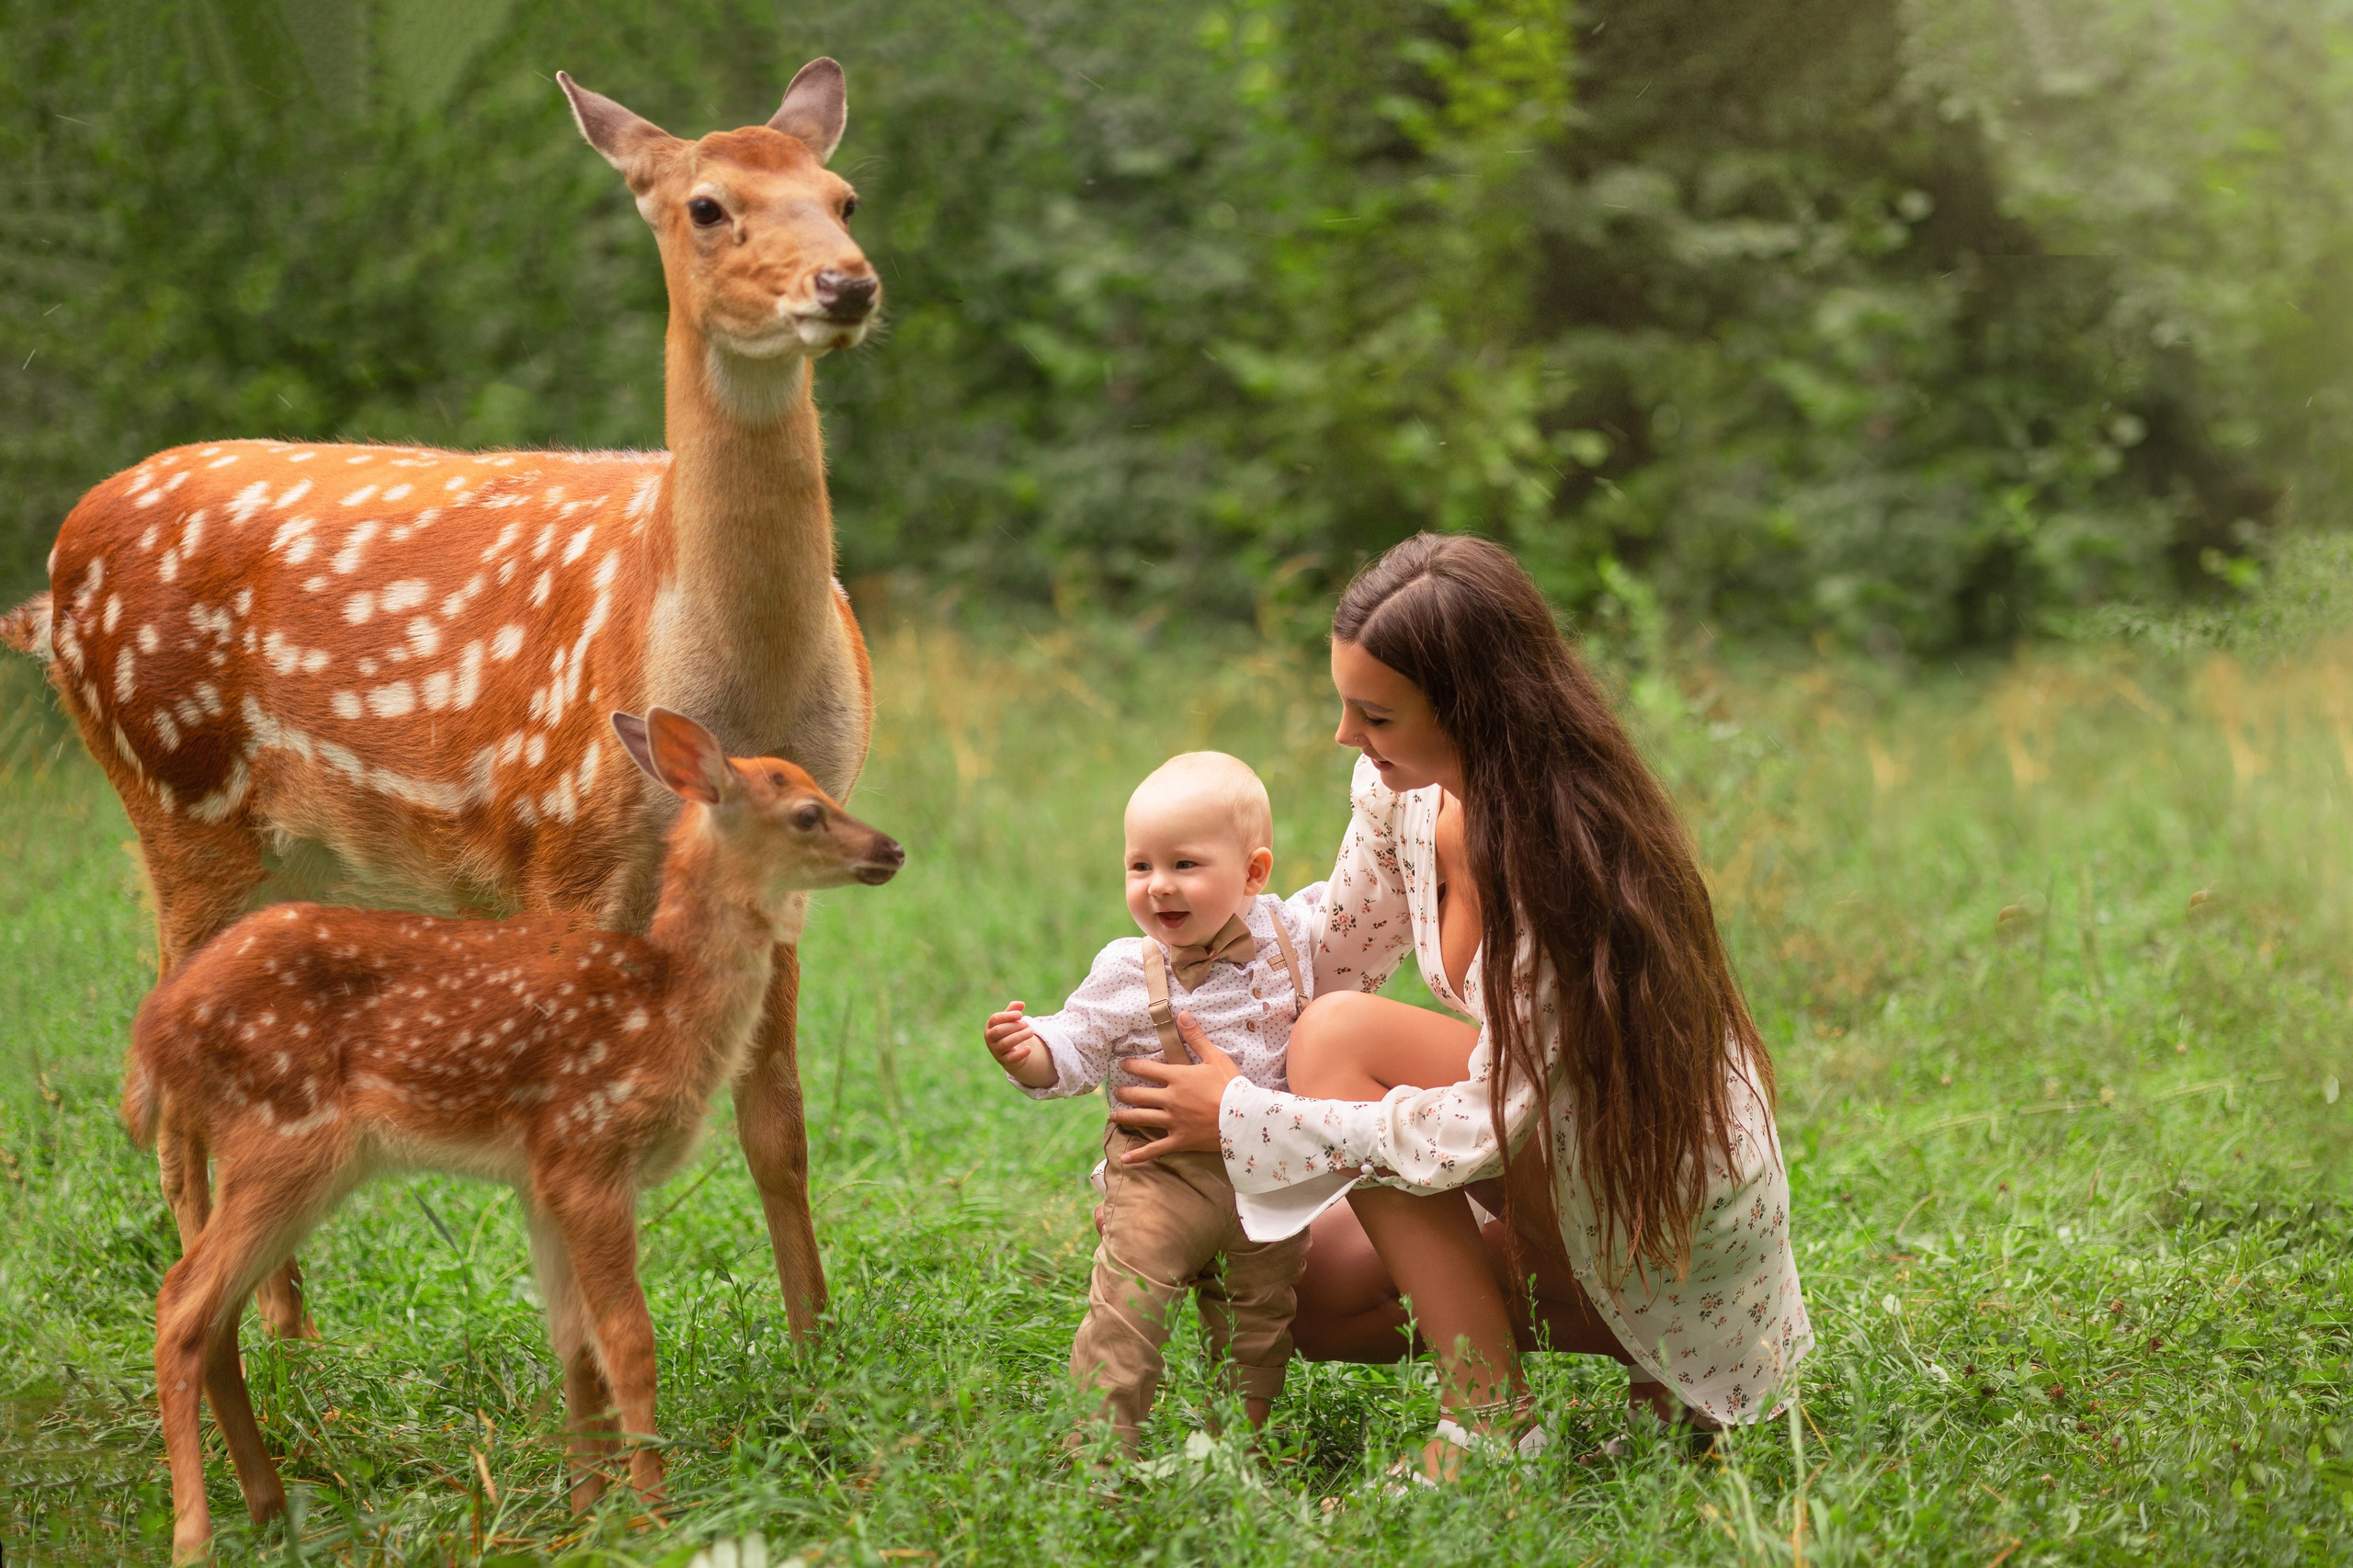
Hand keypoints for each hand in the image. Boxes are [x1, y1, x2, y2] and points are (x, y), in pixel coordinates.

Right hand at [984, 1001, 1056, 1088]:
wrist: (1011, 1052)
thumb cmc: (1009, 1032)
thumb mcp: (1010, 1021)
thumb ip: (1014, 1011)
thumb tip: (1021, 1004)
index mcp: (990, 1026)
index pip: (995, 1019)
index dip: (1007, 1016)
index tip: (1020, 1014)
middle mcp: (990, 1039)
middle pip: (999, 1031)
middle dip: (1014, 1026)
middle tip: (1026, 1024)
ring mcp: (996, 1051)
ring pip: (1005, 1043)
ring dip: (1019, 1036)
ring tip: (1031, 1032)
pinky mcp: (1005, 1061)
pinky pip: (1011, 1058)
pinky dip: (1020, 1053)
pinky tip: (1029, 1049)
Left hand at [1110, 1010, 1240, 1163]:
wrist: (1244, 1118)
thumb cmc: (1231, 1086)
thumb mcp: (1215, 1057)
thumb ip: (1196, 1037)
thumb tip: (1182, 1014)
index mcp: (1178, 1078)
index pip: (1147, 1069)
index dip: (1132, 1066)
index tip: (1122, 1064)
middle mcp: (1170, 1099)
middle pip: (1140, 1095)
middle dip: (1125, 1092)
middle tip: (1116, 1091)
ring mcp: (1173, 1121)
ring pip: (1142, 1118)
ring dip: (1125, 1116)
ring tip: (1113, 1116)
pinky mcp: (1180, 1140)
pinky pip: (1156, 1149)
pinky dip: (1140, 1155)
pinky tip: (1125, 1159)